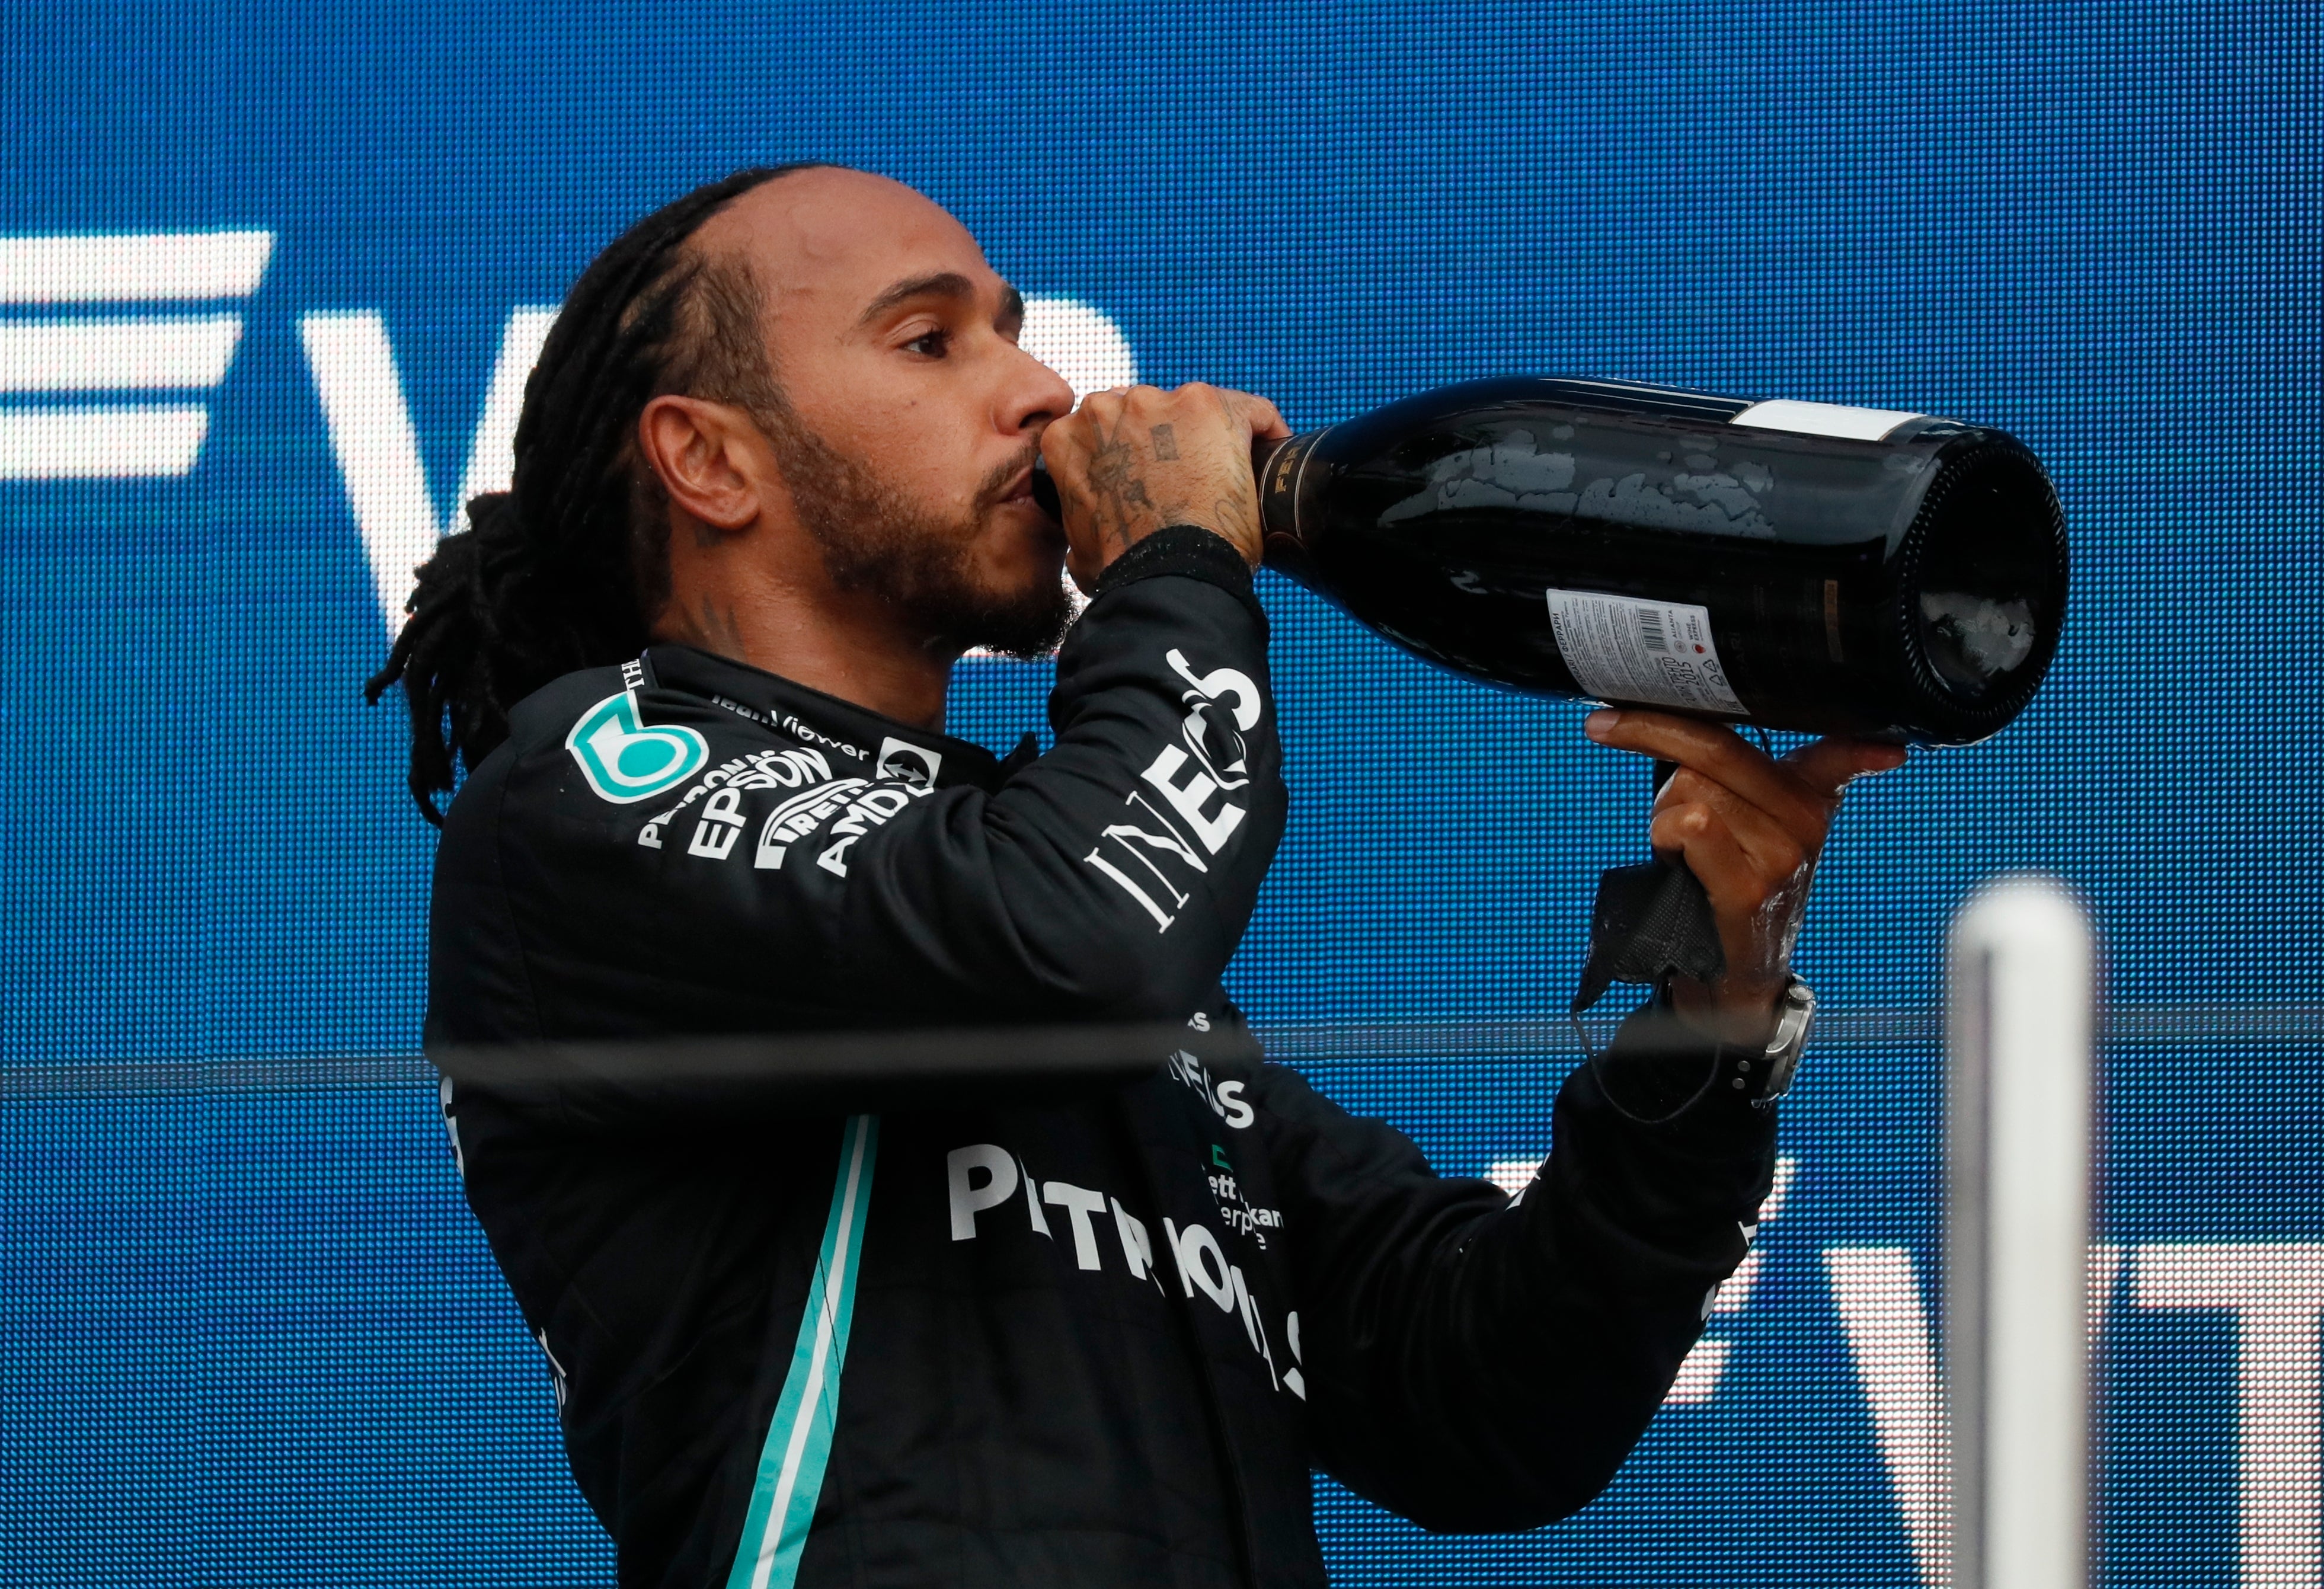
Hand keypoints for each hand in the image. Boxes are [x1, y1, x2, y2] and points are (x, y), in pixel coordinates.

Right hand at [1038, 382, 1290, 590]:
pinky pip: (1248, 410)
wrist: (1167, 577)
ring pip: (1195, 409)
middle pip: (1148, 413)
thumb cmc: (1125, 569)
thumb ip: (1083, 524)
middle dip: (1166, 441)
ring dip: (1208, 437)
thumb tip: (1090, 540)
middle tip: (1188, 481)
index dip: (1130, 455)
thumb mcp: (1081, 548)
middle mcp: (1108, 408)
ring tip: (1227, 477)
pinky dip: (1261, 430)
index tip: (1151, 477)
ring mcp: (1159, 402)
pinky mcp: (1209, 406)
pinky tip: (1270, 454)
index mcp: (1067, 438)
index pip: (1104, 430)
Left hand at [1583, 709, 1908, 1044]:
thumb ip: (1740, 763)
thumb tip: (1673, 708)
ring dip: (1664, 815)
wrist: (1733, 970)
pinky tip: (1680, 864)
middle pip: (1714, 748)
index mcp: (1814, 793)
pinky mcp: (1751, 886)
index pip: (1818, 743)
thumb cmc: (1729, 883)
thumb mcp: (1753, 817)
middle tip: (1656, 786)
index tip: (1827, 737)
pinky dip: (1665, 837)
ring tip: (1684, 848)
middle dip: (1658, 747)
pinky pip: (1689, 825)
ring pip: (1691, 788)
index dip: (1804, 727)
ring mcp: (1783, 854)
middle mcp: (1807, 819)